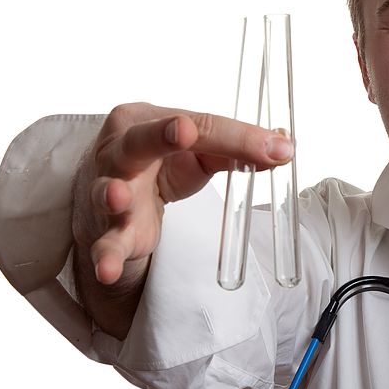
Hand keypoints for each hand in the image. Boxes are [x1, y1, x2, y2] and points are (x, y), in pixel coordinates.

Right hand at [73, 102, 293, 285]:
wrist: (111, 199)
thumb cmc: (159, 163)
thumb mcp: (199, 152)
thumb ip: (236, 149)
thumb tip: (283, 147)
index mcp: (144, 119)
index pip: (198, 124)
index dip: (238, 136)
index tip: (276, 148)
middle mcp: (118, 149)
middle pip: (143, 140)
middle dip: (162, 135)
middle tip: (185, 131)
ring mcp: (106, 190)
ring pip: (109, 191)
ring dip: (115, 195)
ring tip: (120, 197)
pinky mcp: (108, 231)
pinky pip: (106, 245)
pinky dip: (106, 257)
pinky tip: (108, 269)